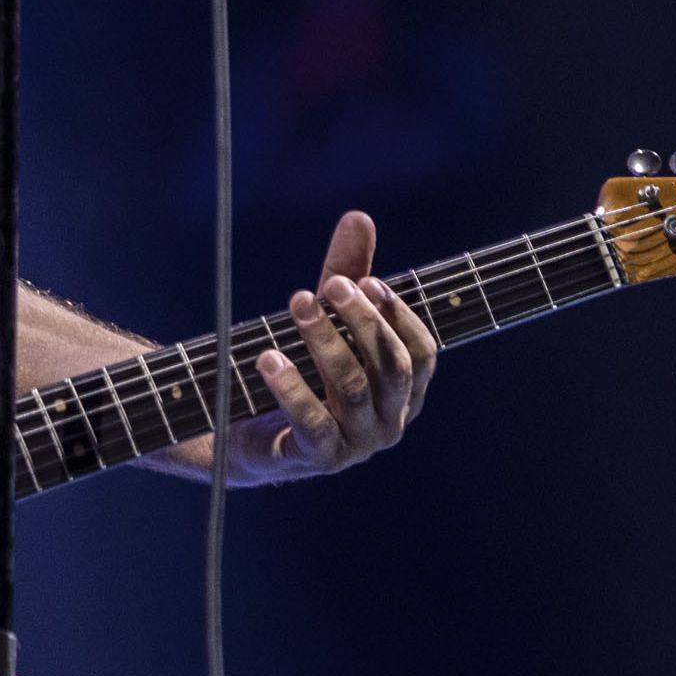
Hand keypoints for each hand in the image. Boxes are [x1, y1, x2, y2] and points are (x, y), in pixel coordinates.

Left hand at [218, 211, 435, 485]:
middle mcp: (391, 419)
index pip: (422, 352)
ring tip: (296, 305)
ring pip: (353, 388)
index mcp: (404, 389)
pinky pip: (313, 424)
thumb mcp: (327, 319)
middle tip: (327, 286)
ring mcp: (358, 443)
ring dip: (325, 342)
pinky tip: (268, 359)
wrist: (253, 433)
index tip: (369, 281)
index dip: (398, 315)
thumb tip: (358, 216)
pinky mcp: (319, 458)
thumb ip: (346, 272)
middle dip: (361, 321)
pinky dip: (291, 388)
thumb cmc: (304, 370)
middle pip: (391, 366)